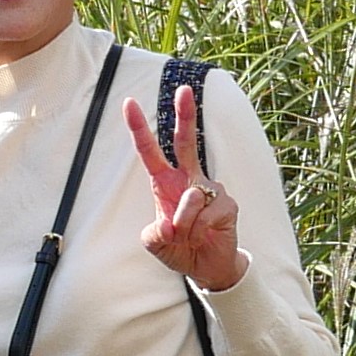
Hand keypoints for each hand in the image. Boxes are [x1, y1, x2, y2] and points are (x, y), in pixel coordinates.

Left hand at [127, 80, 246, 292]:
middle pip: (185, 141)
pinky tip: (203, 236)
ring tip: (188, 237)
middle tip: (183, 89)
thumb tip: (168, 223)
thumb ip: (155, 234)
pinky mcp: (227, 203)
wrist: (207, 267)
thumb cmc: (179, 248)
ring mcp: (210, 189)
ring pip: (190, 198)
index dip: (139, 128)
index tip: (129, 103)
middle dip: (185, 114)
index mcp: (165, 183)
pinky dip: (197, 231)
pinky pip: (205, 215)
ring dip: (183, 225)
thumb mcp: (156, 243)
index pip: (149, 152)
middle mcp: (188, 180)